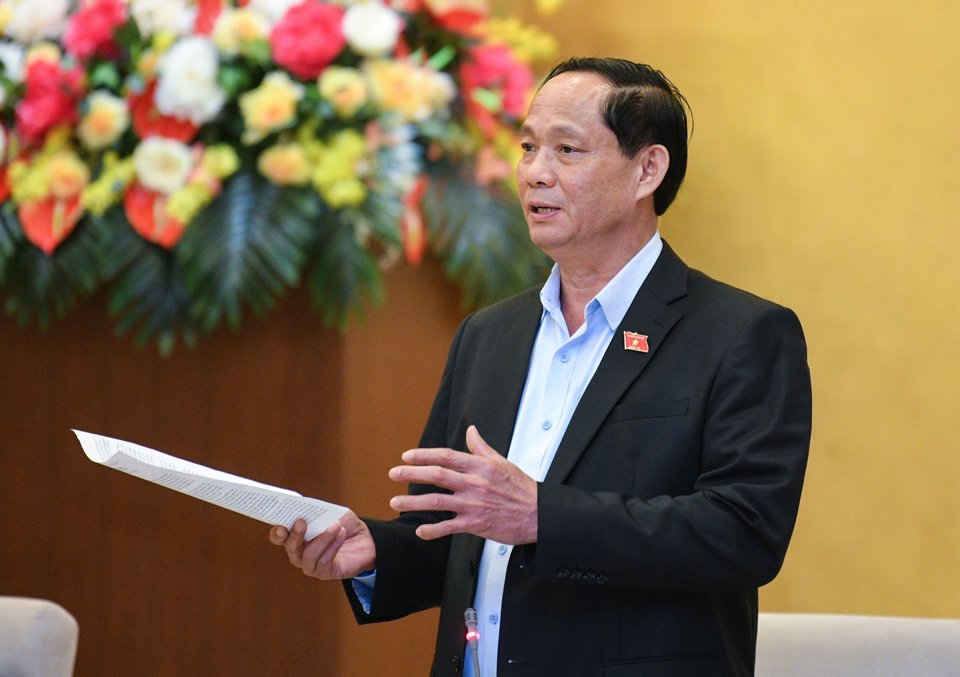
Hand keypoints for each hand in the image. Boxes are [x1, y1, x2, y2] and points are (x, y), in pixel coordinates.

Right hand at [269, 510, 375, 579]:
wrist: (365, 539)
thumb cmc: (343, 524)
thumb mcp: (331, 512)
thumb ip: (318, 510)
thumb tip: (306, 506)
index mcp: (296, 536)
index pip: (279, 537)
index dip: (277, 533)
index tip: (281, 526)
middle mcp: (299, 553)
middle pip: (291, 548)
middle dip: (295, 535)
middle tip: (302, 522)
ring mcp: (311, 565)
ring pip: (309, 555)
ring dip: (322, 538)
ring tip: (336, 525)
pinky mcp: (325, 572)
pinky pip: (325, 560)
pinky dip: (333, 545)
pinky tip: (342, 534)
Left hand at [387, 425, 537, 543]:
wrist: (539, 514)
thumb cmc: (521, 488)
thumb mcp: (502, 462)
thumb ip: (481, 447)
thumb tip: (471, 431)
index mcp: (480, 466)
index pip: (446, 456)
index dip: (424, 455)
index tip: (407, 456)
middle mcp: (474, 483)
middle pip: (436, 475)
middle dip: (411, 473)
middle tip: (393, 473)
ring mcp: (473, 504)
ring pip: (437, 501)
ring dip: (413, 502)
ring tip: (395, 501)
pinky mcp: (476, 524)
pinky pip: (448, 527)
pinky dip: (432, 530)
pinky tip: (420, 531)